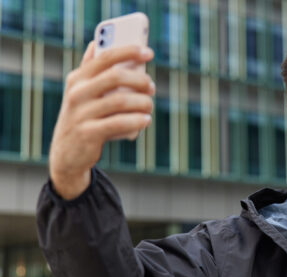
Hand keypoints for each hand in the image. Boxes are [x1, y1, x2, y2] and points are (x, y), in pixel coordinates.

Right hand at [49, 42, 154, 199]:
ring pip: (121, 101)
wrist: (67, 154)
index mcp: (78, 78)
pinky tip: (145, 120)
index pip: (105, 56)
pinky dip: (136, 121)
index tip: (148, 52)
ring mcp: (81, 113)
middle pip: (115, 77)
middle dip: (140, 80)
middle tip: (151, 87)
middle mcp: (77, 93)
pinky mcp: (88, 134)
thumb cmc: (83, 117)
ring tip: (149, 107)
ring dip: (142, 103)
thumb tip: (96, 43)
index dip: (129, 51)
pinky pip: (119, 123)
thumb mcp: (82, 93)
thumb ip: (90, 70)